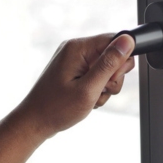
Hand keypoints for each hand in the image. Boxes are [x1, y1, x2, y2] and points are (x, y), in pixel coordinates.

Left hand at [0, 33, 134, 162]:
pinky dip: (97, 90)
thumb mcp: (88, 89)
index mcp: (78, 48)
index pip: (115, 39)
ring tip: (90, 99)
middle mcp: (76, 49)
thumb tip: (127, 41)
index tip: (110, 80)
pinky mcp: (75, 70)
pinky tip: (87, 100)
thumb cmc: (56, 108)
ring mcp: (75, 60)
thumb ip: (109, 64)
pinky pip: (97, 76)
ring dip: (105, 87)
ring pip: (107, 68)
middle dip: (112, 77)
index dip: (121, 60)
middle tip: (99, 91)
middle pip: (113, 55)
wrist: (35, 122)